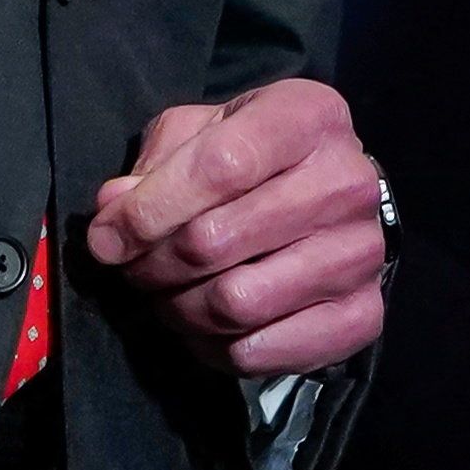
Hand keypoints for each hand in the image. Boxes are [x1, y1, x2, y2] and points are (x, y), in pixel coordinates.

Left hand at [79, 76, 385, 379]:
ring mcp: (361, 253)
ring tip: (169, 294)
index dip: (149, 211)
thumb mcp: (202, 133)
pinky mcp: (363, 315)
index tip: (107, 238)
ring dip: (179, 309)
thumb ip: (155, 164)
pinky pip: (261, 351)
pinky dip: (214, 348)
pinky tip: (206, 325)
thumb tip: (115, 209)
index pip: (220, 168)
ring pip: (234, 303)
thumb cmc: (255, 159)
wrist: (332, 199)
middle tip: (136, 268)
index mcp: (310, 118)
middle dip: (153, 264)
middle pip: (216, 241)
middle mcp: (348, 183)